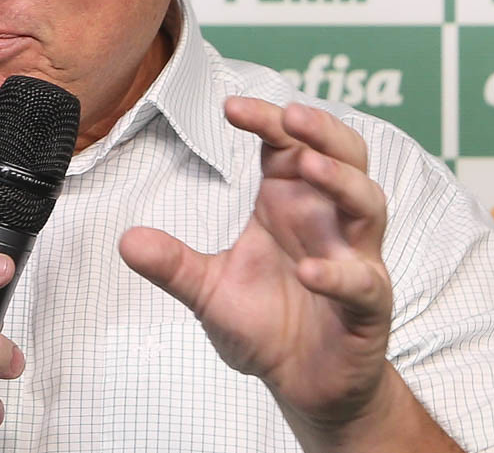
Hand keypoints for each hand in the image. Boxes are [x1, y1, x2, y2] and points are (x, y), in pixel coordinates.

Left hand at [118, 99, 392, 432]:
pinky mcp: (369, 305)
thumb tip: (124, 241)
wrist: (306, 386)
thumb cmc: (268, 326)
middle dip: (323, 131)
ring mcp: (355, 259)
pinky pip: (363, 282)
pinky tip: (307, 272)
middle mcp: (329, 222)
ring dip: (342, 182)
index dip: (268, 120)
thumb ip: (174, 265)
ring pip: (368, 204)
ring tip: (308, 166)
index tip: (230, 106)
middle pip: (346, 156)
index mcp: (291, 205)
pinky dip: (339, 274)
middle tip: (292, 116)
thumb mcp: (209, 291)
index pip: (289, 144)